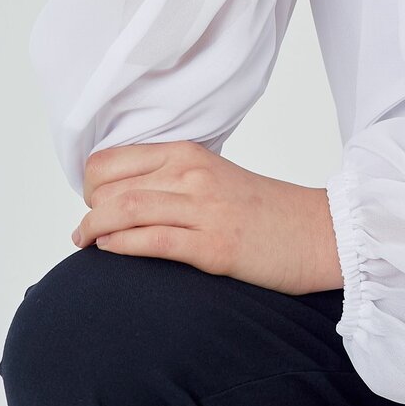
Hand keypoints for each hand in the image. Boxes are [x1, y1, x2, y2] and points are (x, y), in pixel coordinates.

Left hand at [70, 141, 344, 296]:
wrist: (320, 233)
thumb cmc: (266, 213)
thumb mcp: (215, 179)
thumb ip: (174, 180)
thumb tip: (127, 198)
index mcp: (189, 154)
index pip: (112, 159)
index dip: (91, 182)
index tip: (91, 202)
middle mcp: (192, 174)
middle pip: (110, 184)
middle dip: (87, 208)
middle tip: (87, 229)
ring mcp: (203, 209)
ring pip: (125, 209)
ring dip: (92, 228)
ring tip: (85, 244)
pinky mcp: (214, 245)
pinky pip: (153, 240)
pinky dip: (121, 245)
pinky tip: (109, 251)